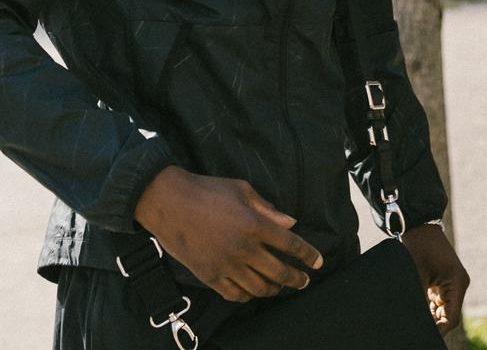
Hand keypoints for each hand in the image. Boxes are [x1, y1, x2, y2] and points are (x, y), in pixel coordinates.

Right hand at [134, 165, 321, 301]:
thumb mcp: (243, 190)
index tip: (318, 262)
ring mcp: (225, 265)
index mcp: (255, 224)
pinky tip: (252, 291)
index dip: (308, 255)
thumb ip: (269, 209)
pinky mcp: (208, 275)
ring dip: (273, 289)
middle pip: (279, 271)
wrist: (169, 202)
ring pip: (258, 287)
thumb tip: (291, 223)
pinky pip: (234, 294)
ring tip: (279, 287)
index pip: (291, 245)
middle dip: (296, 279)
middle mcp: (243, 248)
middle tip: (304, 281)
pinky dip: (247, 295)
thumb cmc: (207, 191)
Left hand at [401, 223, 470, 331]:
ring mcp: (452, 284)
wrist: (418, 227)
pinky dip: (430, 311)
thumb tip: (415, 321)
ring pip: (444, 311)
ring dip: (432, 319)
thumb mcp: (417, 276)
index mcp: (457, 283)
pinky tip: (417, 314)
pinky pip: (439, 303)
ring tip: (415, 324)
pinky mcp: (444, 283)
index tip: (425, 337)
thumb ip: (419, 301)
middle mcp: (458, 285)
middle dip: (435, 326)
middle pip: (449, 316)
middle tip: (417, 333)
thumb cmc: (418, 248)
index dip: (439, 330)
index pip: (451, 317)